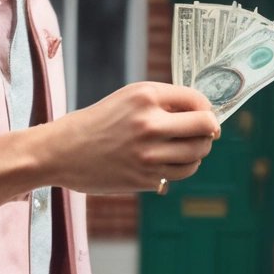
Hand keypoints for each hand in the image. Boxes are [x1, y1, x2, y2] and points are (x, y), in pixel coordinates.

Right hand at [38, 82, 219, 193]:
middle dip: (210, 130)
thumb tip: (205, 115)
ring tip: (188, 147)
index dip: (207, 109)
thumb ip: (165, 102)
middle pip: (205, 127)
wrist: (63, 151)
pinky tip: (173, 161)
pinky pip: (183, 172)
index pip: (198, 101)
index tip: (204, 115)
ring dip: (199, 151)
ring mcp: (148, 153)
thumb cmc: (99, 121)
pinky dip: (186, 167)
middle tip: (206, 132)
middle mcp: (150, 123)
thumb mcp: (129, 98)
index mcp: (146, 96)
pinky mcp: (145, 177)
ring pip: (198, 153)